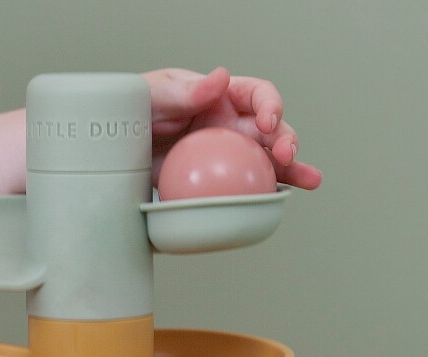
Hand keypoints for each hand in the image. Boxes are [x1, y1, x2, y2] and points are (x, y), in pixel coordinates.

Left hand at [142, 67, 321, 190]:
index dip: (270, 104)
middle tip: (285, 155)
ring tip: (309, 180)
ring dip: (292, 171)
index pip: (257, 95)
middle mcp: (232, 127)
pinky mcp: (219, 187)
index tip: (267, 120)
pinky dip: (261, 200)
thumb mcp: (153, 94)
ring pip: (267, 163)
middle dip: (286, 140)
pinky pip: (244, 193)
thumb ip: (184, 90)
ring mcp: (228, 159)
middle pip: (271, 131)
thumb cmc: (135, 112)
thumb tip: (218, 79)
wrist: (117, 152)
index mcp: (222, 98)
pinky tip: (274, 207)